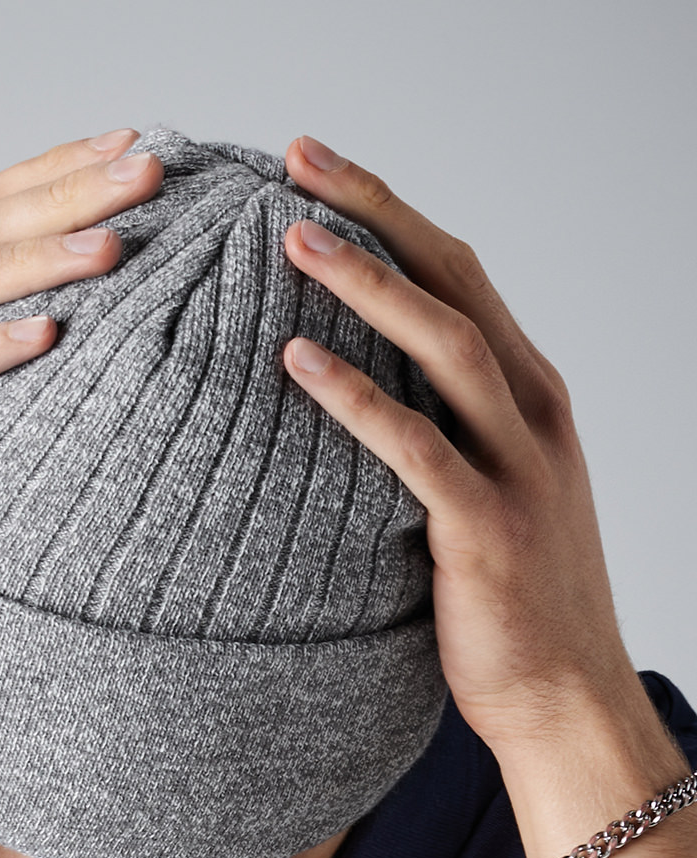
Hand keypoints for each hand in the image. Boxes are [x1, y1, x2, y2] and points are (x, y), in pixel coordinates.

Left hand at [280, 136, 645, 760]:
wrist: (564, 696)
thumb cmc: (509, 600)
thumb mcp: (484, 492)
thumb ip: (440, 434)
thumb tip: (351, 393)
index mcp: (528, 395)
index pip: (460, 275)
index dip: (392, 215)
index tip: (322, 172)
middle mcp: (532, 412)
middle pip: (454, 280)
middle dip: (375, 211)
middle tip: (298, 161)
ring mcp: (517, 467)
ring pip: (444, 344)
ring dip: (367, 283)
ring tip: (294, 236)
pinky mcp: (486, 527)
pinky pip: (414, 448)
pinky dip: (355, 398)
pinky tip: (297, 362)